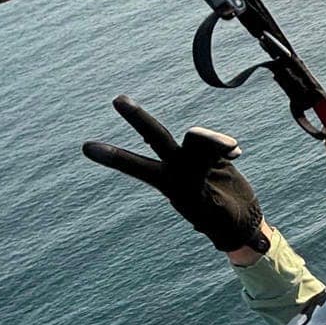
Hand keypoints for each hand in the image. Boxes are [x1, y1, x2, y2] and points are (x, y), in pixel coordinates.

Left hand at [83, 96, 267, 252]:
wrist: (240, 224)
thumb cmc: (222, 224)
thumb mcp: (212, 210)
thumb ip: (207, 182)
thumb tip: (211, 159)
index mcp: (169, 186)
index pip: (138, 168)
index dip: (115, 158)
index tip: (86, 147)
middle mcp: (177, 167)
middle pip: (156, 137)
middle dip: (138, 118)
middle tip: (117, 100)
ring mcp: (195, 159)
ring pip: (196, 137)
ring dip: (213, 140)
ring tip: (231, 150)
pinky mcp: (214, 156)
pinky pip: (217, 142)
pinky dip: (225, 145)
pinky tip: (236, 154)